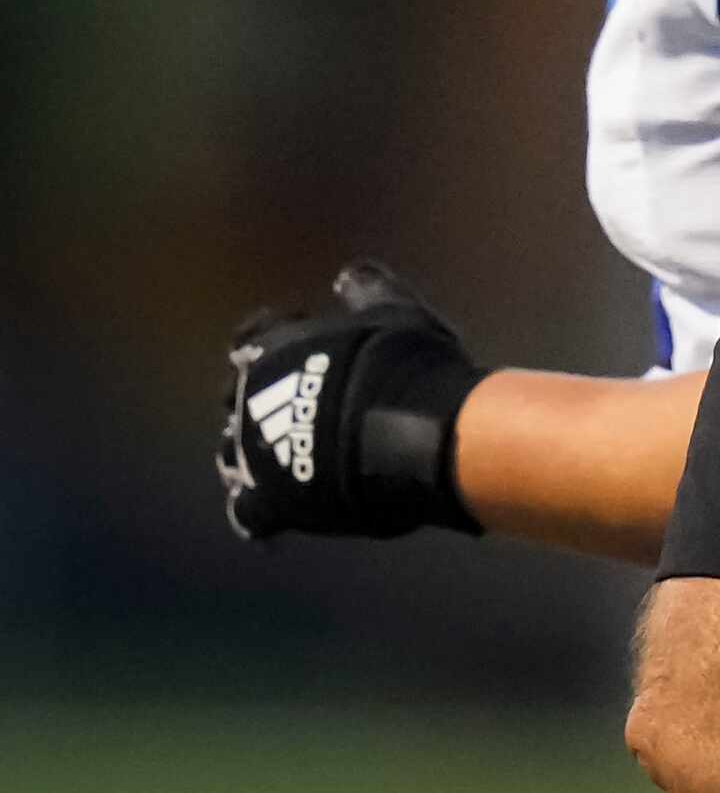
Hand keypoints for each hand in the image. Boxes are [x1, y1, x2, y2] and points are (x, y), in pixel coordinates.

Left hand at [217, 261, 488, 541]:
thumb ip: (366, 290)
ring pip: (234, 455)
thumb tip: (345, 274)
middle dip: (259, 400)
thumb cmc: (403, 363)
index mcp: (271, 350)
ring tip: (284, 458)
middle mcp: (249, 401)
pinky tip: (280, 518)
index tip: (304, 337)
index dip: (274, 336)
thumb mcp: (394, 309)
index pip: (250, 337)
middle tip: (297, 404)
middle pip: (236, 397)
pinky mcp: (272, 503)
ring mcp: (255, 455)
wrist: (412, 431)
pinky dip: (259, 513)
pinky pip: (250, 513)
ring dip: (253, 455)